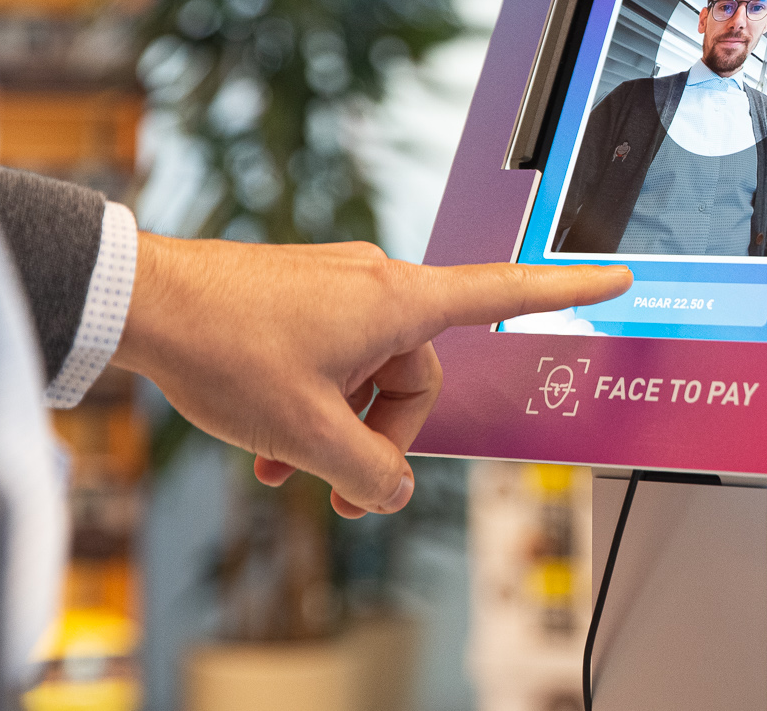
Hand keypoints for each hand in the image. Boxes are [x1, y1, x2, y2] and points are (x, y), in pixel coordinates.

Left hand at [112, 235, 630, 517]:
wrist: (145, 301)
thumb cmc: (227, 350)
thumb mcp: (305, 432)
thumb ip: (366, 471)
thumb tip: (392, 489)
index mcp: (400, 301)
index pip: (506, 289)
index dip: (570, 287)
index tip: (621, 277)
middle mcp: (379, 282)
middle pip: (420, 372)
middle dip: (382, 433)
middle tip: (334, 481)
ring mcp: (340, 284)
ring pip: (370, 370)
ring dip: (338, 424)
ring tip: (283, 467)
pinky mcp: (306, 292)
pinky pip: (336, 355)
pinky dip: (315, 399)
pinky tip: (268, 440)